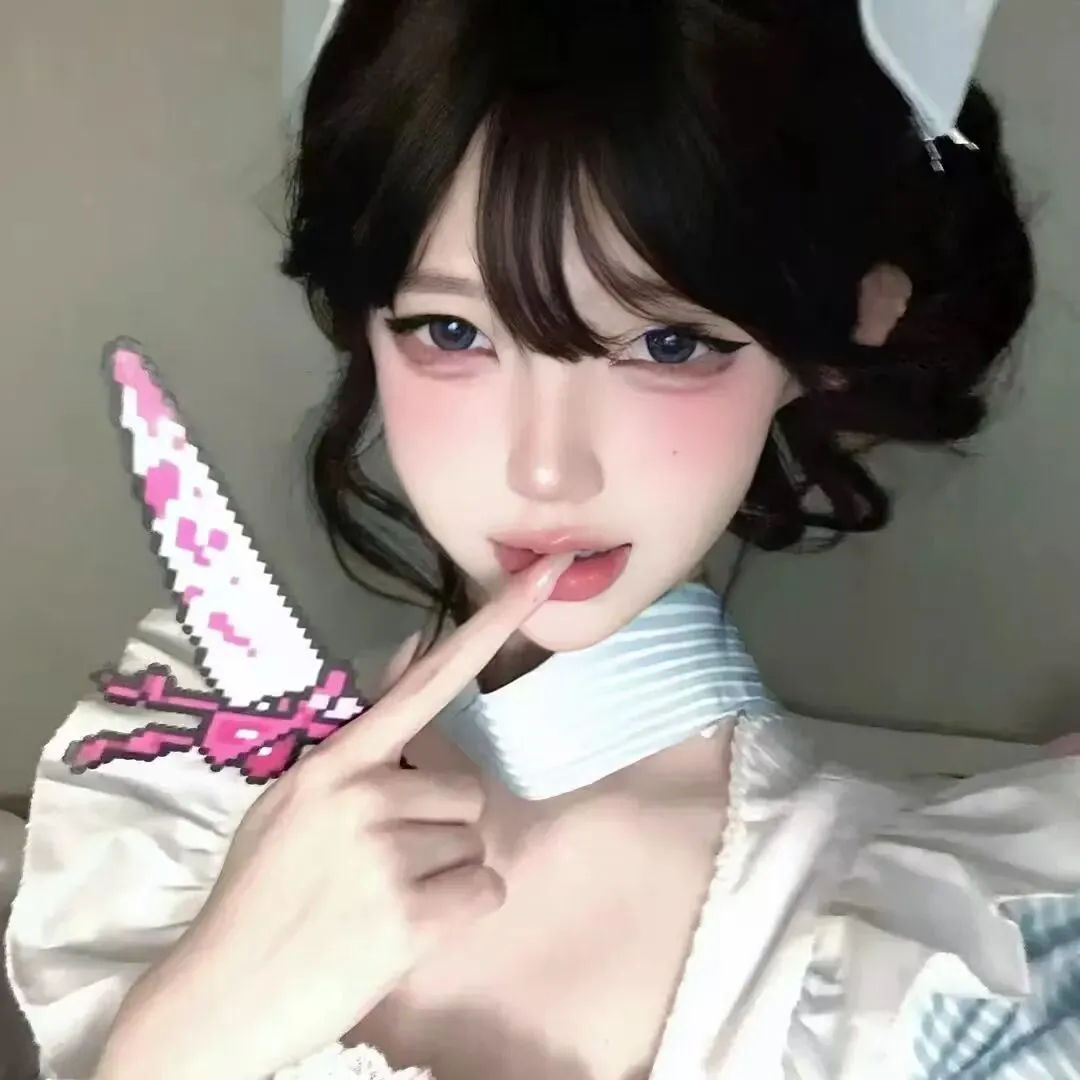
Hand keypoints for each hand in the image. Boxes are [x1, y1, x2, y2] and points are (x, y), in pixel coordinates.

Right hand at [94, 554, 570, 1079]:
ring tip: (381, 899)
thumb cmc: (261, 892)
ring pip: (475, 843)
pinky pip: (485, 891)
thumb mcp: (294, 801)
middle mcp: (366, 794)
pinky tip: (405, 929)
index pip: (428, 683)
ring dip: (444, 875)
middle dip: (440, 828)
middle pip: (468, 791)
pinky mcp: (410, 916)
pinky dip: (459, 913)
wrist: (221, 996)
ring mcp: (387, 854)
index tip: (542, 576)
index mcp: (337, 762)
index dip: (492, 627)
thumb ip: (358, 737)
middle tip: (384, 866)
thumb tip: (407, 653)